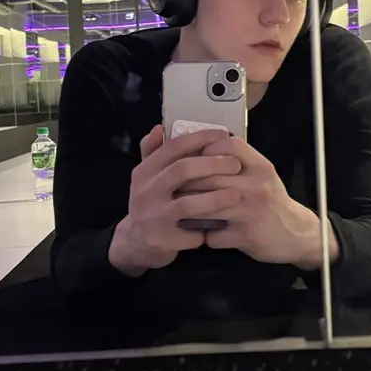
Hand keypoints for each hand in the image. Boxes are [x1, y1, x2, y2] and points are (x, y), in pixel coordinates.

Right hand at [108, 125, 242, 276]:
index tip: (223, 135)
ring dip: (215, 199)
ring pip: (187, 204)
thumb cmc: (149, 203)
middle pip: (182, 170)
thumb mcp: (145, 177)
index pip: (172, 147)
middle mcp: (146, 191)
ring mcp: (152, 217)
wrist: (133, 242)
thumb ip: (152, 152)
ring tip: (236, 195)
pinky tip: (222, 226)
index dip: (199, 139)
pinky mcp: (161, 240)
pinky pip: (189, 234)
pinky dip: (206, 230)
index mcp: (145, 171)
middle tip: (236, 165)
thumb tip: (159, 127)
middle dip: (212, 164)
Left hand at [182, 136, 338, 268]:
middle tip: (175, 188)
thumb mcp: (261, 174)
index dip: (205, 149)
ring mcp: (251, 212)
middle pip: (209, 176)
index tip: (193, 158)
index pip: (228, 146)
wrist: (296, 234)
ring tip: (184, 209)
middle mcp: (257, 186)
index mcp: (260, 167)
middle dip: (187, 183)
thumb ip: (238, 161)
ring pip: (205, 206)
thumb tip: (201, 146)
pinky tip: (206, 234)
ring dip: (190, 209)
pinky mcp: (246, 236)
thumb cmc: (271, 201)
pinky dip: (205, 235)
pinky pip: (212, 235)